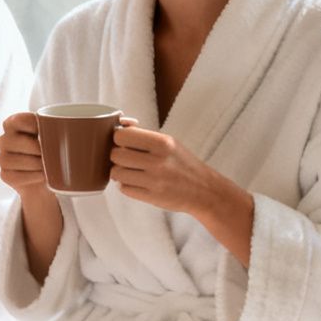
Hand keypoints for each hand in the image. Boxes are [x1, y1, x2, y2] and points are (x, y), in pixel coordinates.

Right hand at [0, 112, 51, 198]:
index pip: (16, 121)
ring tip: (48, 165)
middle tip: (49, 152)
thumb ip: (58, 129)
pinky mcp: (6, 175)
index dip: (31, 125)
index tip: (47, 130)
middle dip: (32, 147)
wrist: (48, 177)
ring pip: (8, 160)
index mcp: (14, 124)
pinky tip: (43, 175)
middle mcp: (5, 140)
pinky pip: (13, 176)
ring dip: (32, 163)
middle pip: (10, 141)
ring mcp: (3, 158)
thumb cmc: (52, 150)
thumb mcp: (56, 136)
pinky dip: (30, 176)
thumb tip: (73, 130)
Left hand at [110, 123, 256, 264]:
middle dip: (118, 156)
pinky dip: (127, 186)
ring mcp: (154, 180)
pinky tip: (138, 182)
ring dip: (120, 172)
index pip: (121, 136)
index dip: (118, 139)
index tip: (125, 142)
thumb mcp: (169, 142)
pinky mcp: (151, 197)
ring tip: (132, 172)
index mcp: (162, 142)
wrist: (205, 191)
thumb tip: (120, 124)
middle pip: (115, 154)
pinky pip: (124, 189)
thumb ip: (143, 134)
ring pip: (116, 173)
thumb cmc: (183, 164)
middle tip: (128, 159)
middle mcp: (158, 161)